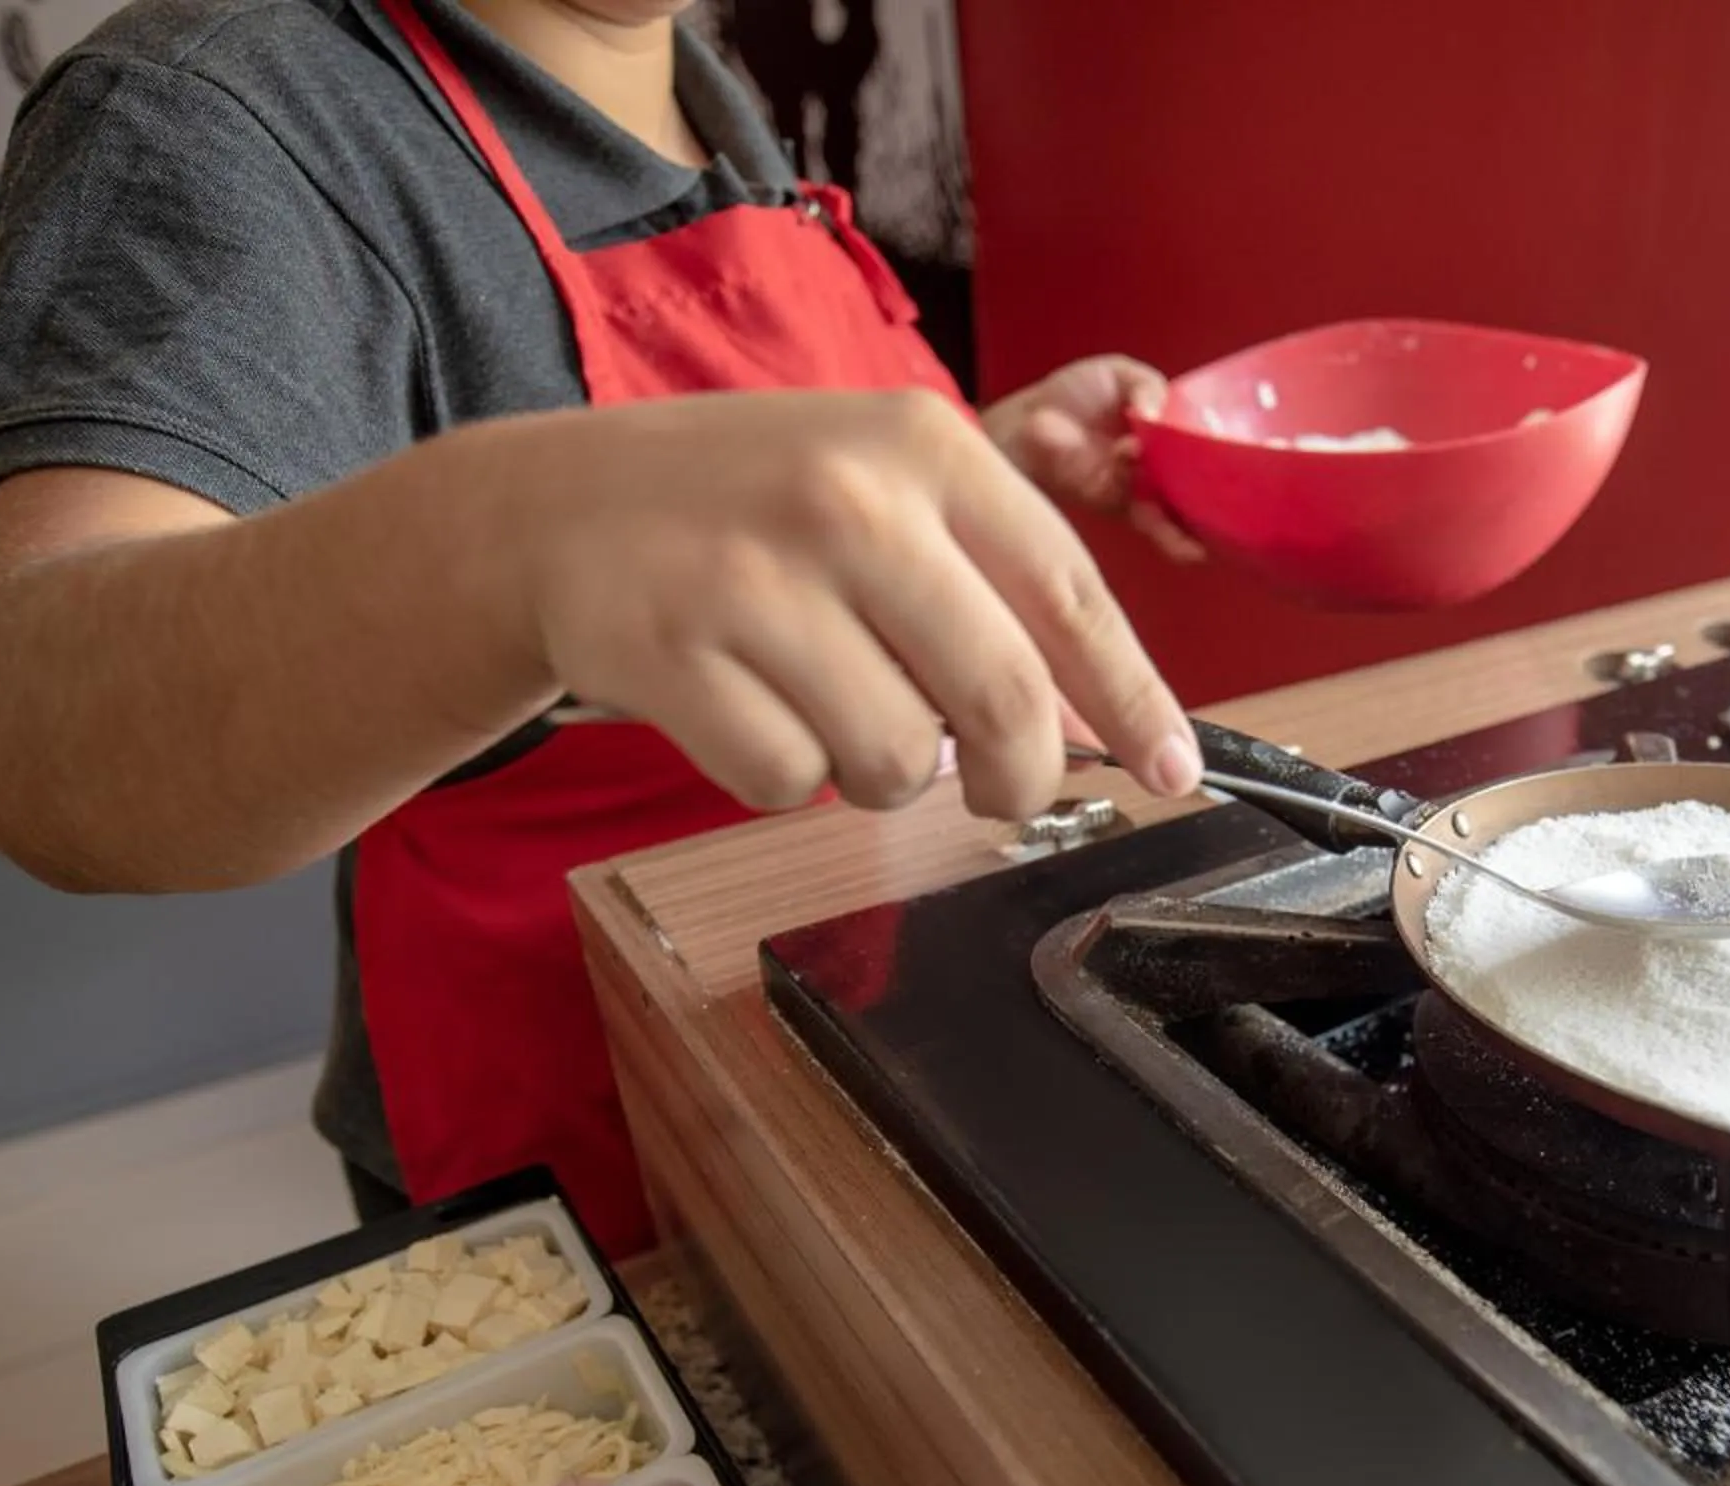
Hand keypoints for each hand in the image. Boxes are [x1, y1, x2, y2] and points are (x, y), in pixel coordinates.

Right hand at [484, 388, 1202, 819]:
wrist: (552, 509)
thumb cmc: (747, 509)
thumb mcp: (880, 489)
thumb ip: (991, 587)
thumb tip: (1096, 725)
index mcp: (924, 446)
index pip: (1069, 597)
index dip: (1133, 700)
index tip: (1176, 768)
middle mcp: (847, 501)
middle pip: (1003, 703)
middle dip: (1021, 777)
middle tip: (1002, 794)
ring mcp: (755, 579)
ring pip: (897, 760)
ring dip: (877, 770)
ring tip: (825, 705)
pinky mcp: (673, 655)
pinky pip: (789, 784)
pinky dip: (782, 777)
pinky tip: (746, 709)